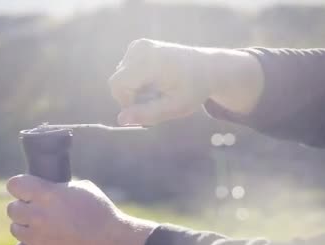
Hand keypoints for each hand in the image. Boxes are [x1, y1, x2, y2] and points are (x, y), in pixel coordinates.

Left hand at [6, 175, 156, 244]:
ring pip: (15, 229)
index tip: (28, 191)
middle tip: (39, 211)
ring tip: (45, 229)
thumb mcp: (83, 189)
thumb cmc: (101, 214)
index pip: (14, 185)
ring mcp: (37, 239)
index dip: (21, 187)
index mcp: (48, 195)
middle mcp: (38, 216)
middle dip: (24, 208)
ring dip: (26, 228)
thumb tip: (47, 188)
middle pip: (12, 209)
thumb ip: (58, 188)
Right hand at [109, 39, 263, 125]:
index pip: (117, 84)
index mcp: (151, 62)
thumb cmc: (193, 89)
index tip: (143, 110)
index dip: (124, 101)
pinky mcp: (138, 46)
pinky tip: (153, 82)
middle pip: (117, 81)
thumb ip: (148, 114)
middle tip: (154, 102)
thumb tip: (120, 120)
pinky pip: (125, 69)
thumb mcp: (175, 107)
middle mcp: (141, 49)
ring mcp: (138, 45)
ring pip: (120, 76)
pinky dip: (135, 79)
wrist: (207, 67)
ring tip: (157, 91)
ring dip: (133, 88)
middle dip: (129, 96)